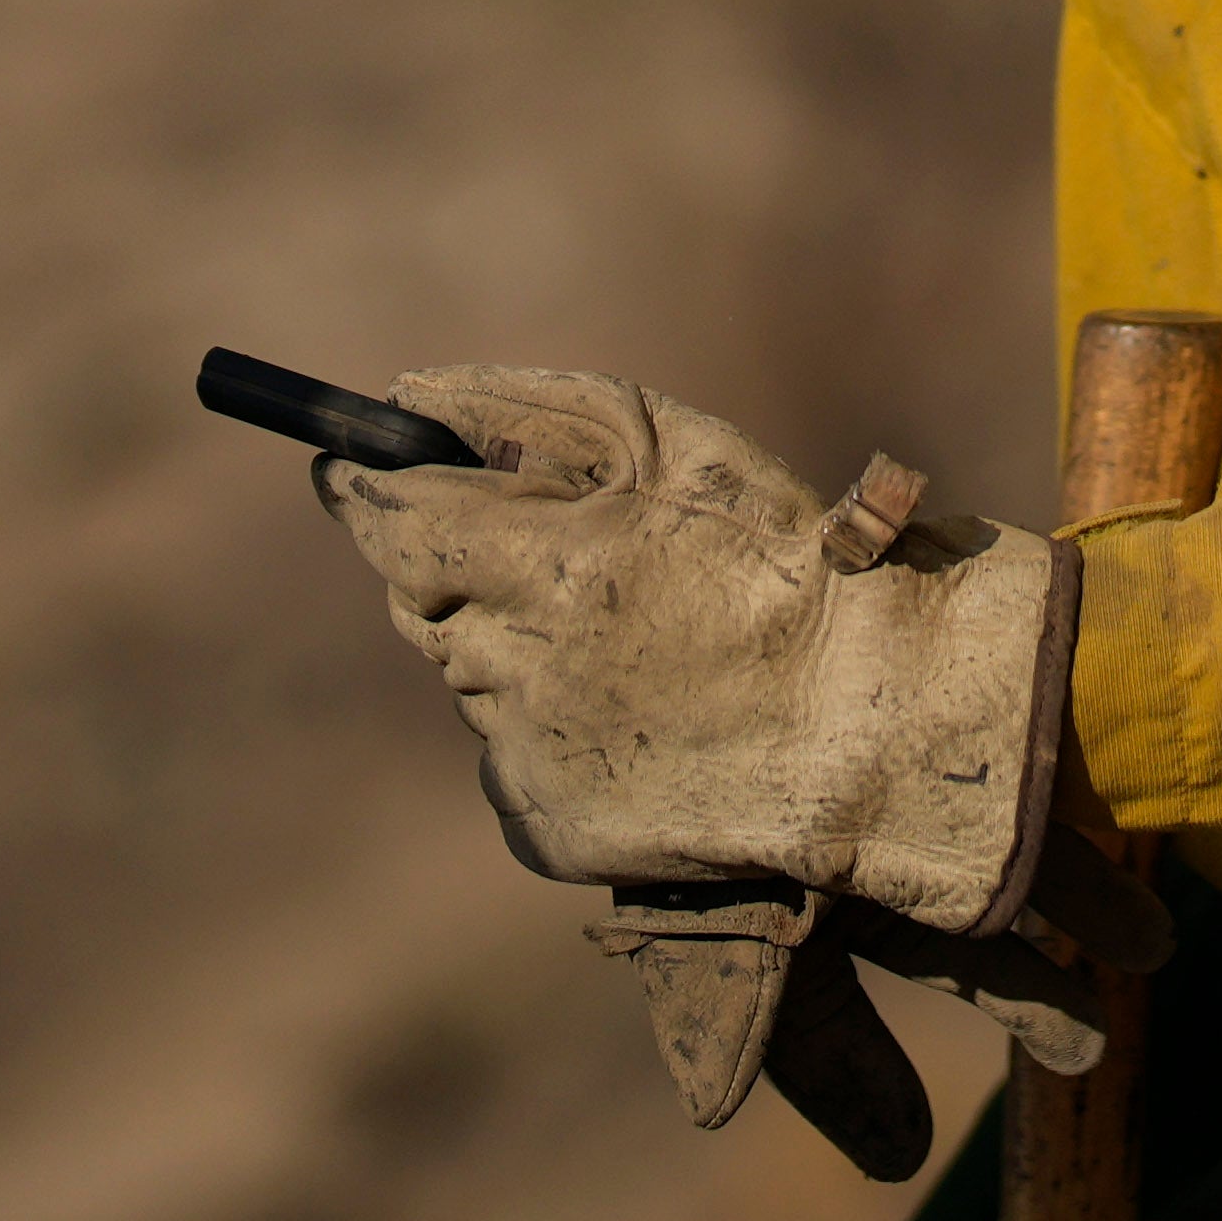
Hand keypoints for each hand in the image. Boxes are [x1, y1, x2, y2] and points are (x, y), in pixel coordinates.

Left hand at [321, 367, 1131, 949]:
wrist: (874, 728)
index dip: (364, 493)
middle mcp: (518, 665)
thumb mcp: (675, 445)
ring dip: (518, 654)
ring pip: (473, 683)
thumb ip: (529, 411)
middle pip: (421, 608)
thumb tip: (404, 396)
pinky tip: (640, 720)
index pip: (396, 522)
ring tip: (633, 650)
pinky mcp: (542, 824)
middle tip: (546, 565)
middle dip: (459, 576)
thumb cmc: (786, 564)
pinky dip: (553, 735)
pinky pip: (513, 762)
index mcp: (550, 563)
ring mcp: (525, 754)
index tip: (347, 471)